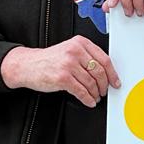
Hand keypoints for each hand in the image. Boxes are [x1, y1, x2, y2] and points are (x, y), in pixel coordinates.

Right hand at [1, 36, 118, 107]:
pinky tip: (89, 101)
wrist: (27, 65)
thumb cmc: (49, 59)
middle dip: (104, 85)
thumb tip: (105, 72)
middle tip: (104, 91)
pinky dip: (87, 99)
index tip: (115, 81)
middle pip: (100, 72)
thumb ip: (86, 56)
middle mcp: (75, 52)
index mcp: (80, 43)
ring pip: (91, 83)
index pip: (104, 59)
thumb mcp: (69, 50)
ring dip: (95, 94)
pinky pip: (81, 91)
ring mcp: (68, 64)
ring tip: (95, 97)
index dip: (112, 73)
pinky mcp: (62, 78)